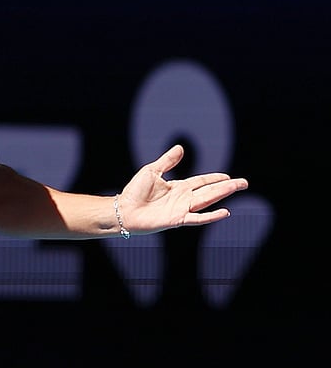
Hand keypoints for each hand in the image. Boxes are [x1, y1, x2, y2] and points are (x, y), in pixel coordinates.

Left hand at [117, 144, 248, 235]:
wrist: (123, 210)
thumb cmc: (134, 192)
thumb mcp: (152, 171)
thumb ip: (167, 161)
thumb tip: (181, 148)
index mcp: (178, 187)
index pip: (201, 182)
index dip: (214, 179)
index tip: (228, 176)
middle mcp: (183, 198)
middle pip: (210, 191)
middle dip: (227, 186)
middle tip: (243, 183)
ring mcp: (182, 209)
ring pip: (208, 201)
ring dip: (223, 194)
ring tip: (238, 188)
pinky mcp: (178, 220)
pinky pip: (198, 218)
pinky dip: (212, 216)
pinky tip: (225, 212)